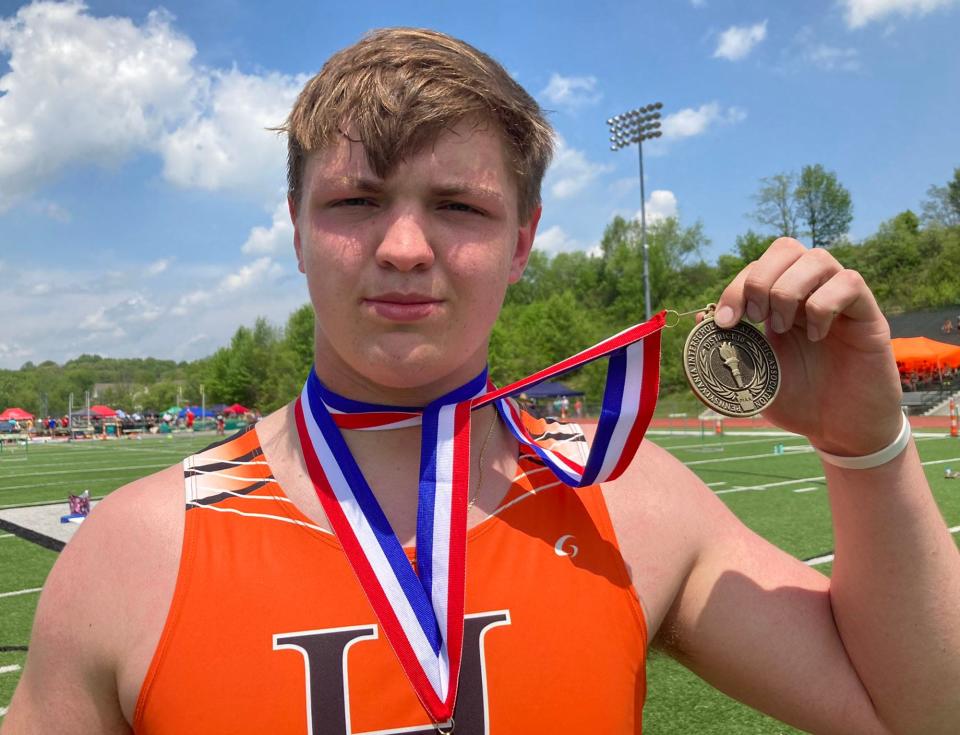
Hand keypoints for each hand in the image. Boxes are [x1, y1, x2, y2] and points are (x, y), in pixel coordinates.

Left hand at [713, 238, 901, 455]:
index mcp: (780, 304)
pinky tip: (816, 336)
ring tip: (784, 327)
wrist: (840, 430)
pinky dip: (823, 304)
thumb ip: (728, 348)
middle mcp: (810, 293)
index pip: (758, 267)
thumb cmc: (798, 402)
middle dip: (760, 279)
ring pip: (817, 258)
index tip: (725, 322)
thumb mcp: (753, 377)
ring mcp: (840, 300)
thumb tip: (698, 316)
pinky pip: (849, 282)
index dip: (737, 286)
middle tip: (756, 319)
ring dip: (789, 289)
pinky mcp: (868, 314)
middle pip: (786, 248)